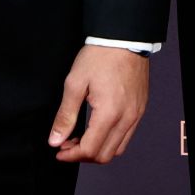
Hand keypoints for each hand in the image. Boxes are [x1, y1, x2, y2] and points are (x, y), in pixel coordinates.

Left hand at [49, 44, 149, 163]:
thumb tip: (55, 140)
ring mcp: (136, 114)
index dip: (71, 155)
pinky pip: (127, 135)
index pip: (90, 150)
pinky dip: (111, 140)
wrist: (124, 38)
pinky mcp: (140, 109)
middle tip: (67, 145)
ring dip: (98, 150)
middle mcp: (127, 118)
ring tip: (81, 138)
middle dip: (83, 156)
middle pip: (105, 155)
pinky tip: (97, 128)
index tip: (58, 151)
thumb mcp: (74, 83)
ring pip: (118, 148)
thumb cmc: (100, 57)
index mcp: (109, 113)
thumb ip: (65, 115)